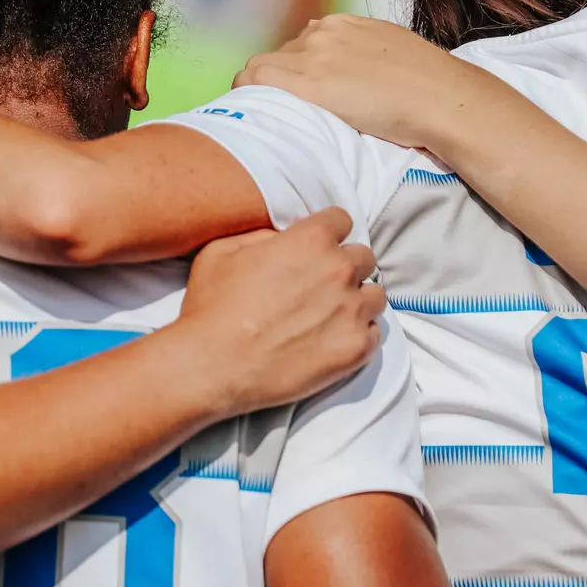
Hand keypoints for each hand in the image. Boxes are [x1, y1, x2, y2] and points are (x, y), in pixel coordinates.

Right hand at [171, 208, 383, 415]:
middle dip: (344, 267)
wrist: (211, 366)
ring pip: (375, 294)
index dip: (328, 234)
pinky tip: (334, 340)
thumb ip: (261, 234)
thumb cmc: (210, 308)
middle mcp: (339, 269)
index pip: (341, 220)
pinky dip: (359, 335)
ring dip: (358, 300)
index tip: (319, 249)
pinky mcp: (357, 347)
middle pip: (362, 257)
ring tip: (332, 316)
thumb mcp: (221, 251)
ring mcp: (352, 309)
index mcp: (311, 240)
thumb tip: (283, 238)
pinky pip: (375, 332)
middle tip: (321, 287)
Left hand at [236, 14, 504, 151]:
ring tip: (275, 116)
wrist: (441, 98)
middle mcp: (324, 33)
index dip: (298, 70)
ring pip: (262, 67)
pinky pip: (255, 80)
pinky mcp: (308, 84)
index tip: (305, 93)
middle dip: (282, 80)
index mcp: (345, 24)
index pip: (302, 44)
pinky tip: (252, 113)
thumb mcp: (392, 51)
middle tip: (291, 112)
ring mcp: (314, 56)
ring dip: (265, 90)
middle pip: (281, 55)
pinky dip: (247, 94)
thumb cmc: (428, 86)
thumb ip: (362, 50)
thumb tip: (340, 59)